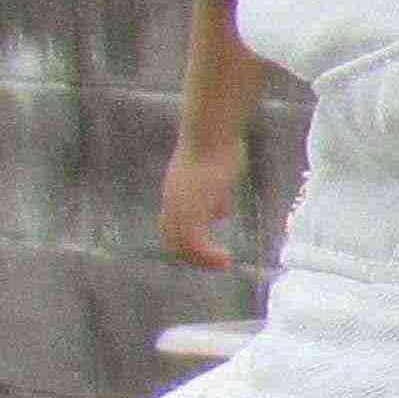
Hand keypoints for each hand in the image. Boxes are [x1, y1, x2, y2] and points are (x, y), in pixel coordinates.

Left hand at [156, 132, 242, 271]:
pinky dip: (209, 257)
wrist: (210, 134)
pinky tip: (225, 258)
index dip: (187, 244)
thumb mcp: (216, 177)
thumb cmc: (217, 146)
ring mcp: (180, 208)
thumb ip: (216, 196)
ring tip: (223, 263)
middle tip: (217, 262)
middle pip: (173, 241)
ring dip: (202, 260)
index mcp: (175, 195)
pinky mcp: (192, 210)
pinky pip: (196, 244)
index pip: (172, 229)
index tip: (208, 251)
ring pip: (182, 246)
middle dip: (194, 256)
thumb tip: (220, 213)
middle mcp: (172, 204)